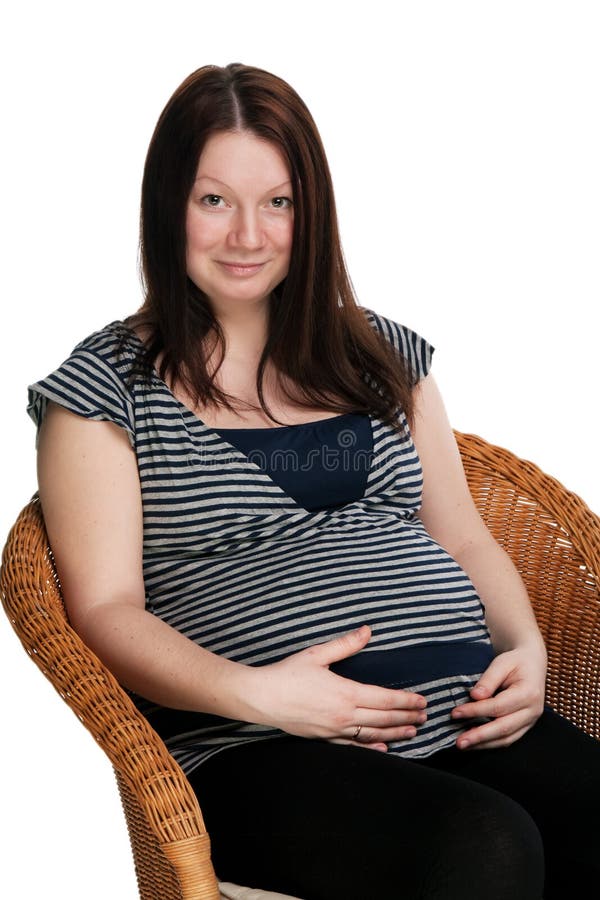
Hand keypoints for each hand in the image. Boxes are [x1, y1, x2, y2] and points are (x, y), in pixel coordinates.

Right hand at [252, 625, 427, 751]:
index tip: (422, 700)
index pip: (385, 698)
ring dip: (395, 733)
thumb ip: (346, 644)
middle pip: (383, 718)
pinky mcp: (325, 738)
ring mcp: (335, 730)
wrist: (262, 698)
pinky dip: (372, 747)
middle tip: (425, 716)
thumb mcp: (318, 654)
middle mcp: (344, 715)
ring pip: (373, 734)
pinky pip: (354, 746)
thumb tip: (367, 631)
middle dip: (407, 717)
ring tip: (413, 731)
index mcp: (346, 692)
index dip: (406, 700)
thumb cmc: (288, 674)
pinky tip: (384, 748)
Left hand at [450, 643, 546, 749]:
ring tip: (463, 745)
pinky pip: (509, 739)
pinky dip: (491, 743)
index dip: (476, 711)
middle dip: (480, 736)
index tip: (456, 713)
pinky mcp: (525, 726)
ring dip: (484, 744)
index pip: (498, 706)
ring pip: (507, 739)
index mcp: (529, 693)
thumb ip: (489, 679)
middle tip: (459, 742)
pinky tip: (475, 743)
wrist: (533, 664)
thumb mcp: (502, 662)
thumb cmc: (515, 661)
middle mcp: (533, 711)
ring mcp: (531, 721)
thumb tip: (475, 696)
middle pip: (504, 728)